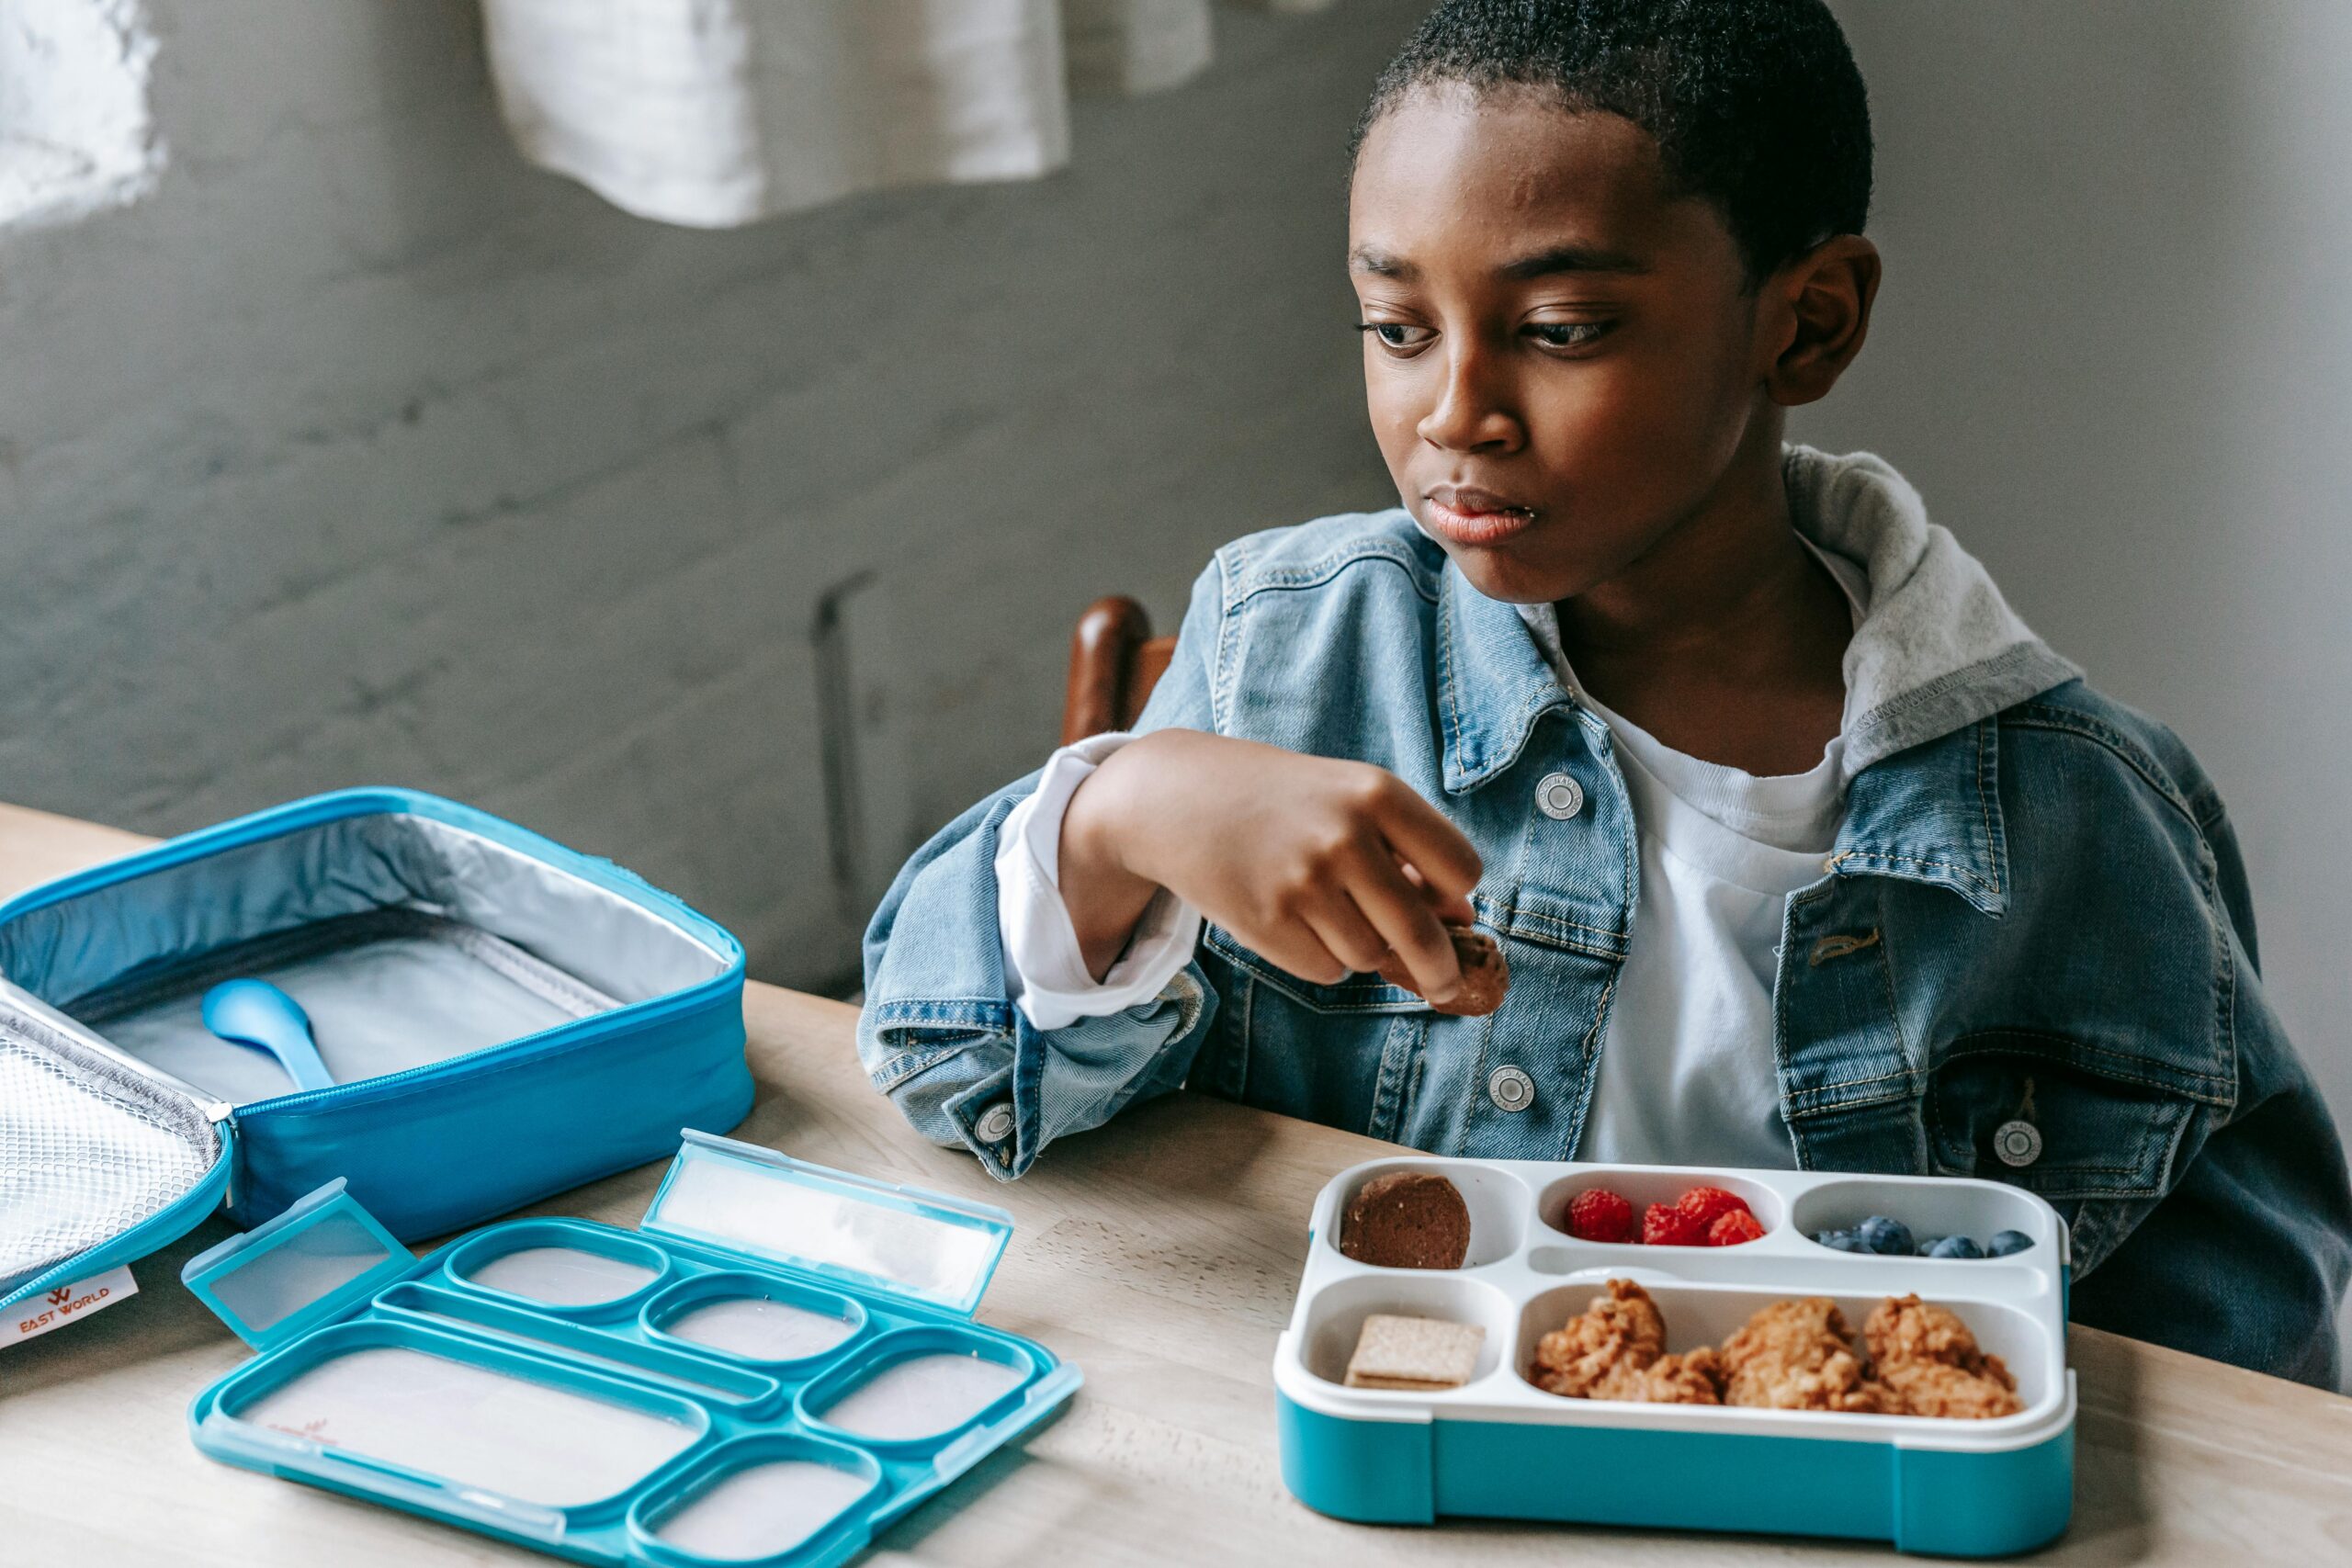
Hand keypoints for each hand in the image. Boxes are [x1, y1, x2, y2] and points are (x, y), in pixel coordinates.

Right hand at [1057, 729, 1482, 1003]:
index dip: (1456, 896)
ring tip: (1324, 911)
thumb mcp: (1346, 797)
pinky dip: (1322, 959)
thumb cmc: (1279, 801)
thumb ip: (1405, 849)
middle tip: (1446, 983)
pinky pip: (1327, 970)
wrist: (1176, 797)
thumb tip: (1461, 920)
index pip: (1459, 869)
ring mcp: (1305, 881)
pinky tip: (1293, 921)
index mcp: (1377, 794)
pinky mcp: (1268, 921)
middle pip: (1422, 932)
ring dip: (1361, 949)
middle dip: (1441, 969)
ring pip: (1370, 956)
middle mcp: (1346, 836)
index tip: (1445, 908)